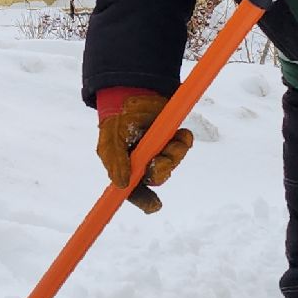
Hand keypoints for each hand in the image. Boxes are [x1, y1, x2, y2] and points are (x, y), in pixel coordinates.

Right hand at [95, 87, 193, 213]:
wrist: (134, 90)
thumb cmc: (118, 117)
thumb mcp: (111, 138)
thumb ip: (115, 161)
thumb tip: (121, 184)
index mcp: (124, 166)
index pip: (133, 190)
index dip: (143, 200)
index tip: (155, 206)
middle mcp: (142, 161)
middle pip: (157, 177)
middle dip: (163, 169)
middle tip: (161, 158)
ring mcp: (158, 149)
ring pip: (172, 163)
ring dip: (175, 154)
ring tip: (173, 139)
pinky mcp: (171, 137)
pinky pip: (183, 147)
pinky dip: (185, 142)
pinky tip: (181, 133)